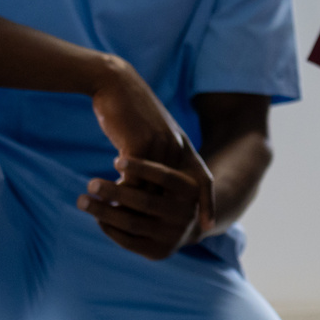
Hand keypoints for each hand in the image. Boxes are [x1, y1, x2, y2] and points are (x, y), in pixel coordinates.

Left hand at [77, 155, 212, 259]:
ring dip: (103, 211)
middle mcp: (185, 216)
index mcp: (192, 191)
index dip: (140, 168)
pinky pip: (127, 241)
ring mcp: (172, 237)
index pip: (164, 176)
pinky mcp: (158, 253)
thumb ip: (154, 167)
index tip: (115, 161)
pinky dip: (109, 228)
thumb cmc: (172, 190)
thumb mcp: (173, 174)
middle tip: (91, 183)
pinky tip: (96, 217)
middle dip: (114, 192)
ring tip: (82, 200)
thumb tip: (121, 162)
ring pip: (132, 223)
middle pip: (145, 202)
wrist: (190, 226)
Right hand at [83, 60, 214, 257]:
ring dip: (137, 207)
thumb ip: (157, 154)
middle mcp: (177, 147)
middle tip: (170, 237)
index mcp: (184, 144)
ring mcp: (160, 146)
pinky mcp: (139, 145)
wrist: (115, 82)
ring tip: (124, 222)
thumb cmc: (130, 109)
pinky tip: (110, 201)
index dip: (207, 202)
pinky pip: (134, 179)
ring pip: (153, 188)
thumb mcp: (151, 132)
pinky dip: (122, 193)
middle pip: (177, 191)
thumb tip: (152, 180)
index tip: (208, 225)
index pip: (203, 179)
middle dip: (172, 215)